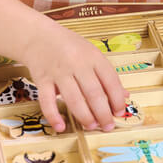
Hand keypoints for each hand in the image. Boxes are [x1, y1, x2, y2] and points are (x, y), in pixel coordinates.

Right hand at [19, 16, 129, 133]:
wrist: (38, 35)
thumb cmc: (68, 46)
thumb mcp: (91, 53)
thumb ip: (106, 75)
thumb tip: (124, 95)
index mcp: (93, 56)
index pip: (110, 80)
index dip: (117, 99)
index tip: (120, 112)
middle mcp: (77, 63)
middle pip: (93, 93)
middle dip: (103, 114)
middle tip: (108, 126)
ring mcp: (59, 72)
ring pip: (73, 99)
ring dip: (85, 117)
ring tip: (91, 126)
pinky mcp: (42, 79)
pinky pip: (47, 101)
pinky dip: (54, 116)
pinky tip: (61, 127)